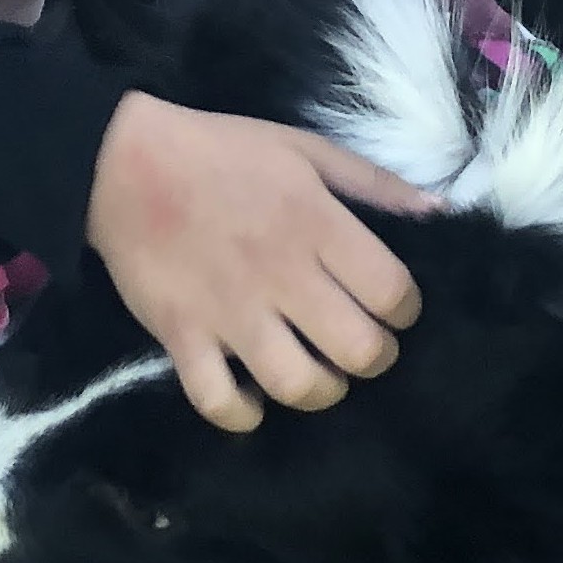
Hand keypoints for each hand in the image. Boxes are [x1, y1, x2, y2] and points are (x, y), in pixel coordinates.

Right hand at [85, 92, 435, 432]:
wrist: (123, 161)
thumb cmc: (223, 151)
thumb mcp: (306, 148)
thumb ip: (373, 183)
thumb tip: (439, 212)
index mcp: (315, 223)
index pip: (391, 292)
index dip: (406, 310)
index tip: (395, 307)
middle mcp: (280, 274)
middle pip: (357, 350)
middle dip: (375, 358)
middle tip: (364, 346)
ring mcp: (229, 311)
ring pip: (298, 385)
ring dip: (322, 390)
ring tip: (320, 373)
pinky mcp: (181, 335)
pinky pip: (218, 401)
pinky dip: (243, 414)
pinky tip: (255, 401)